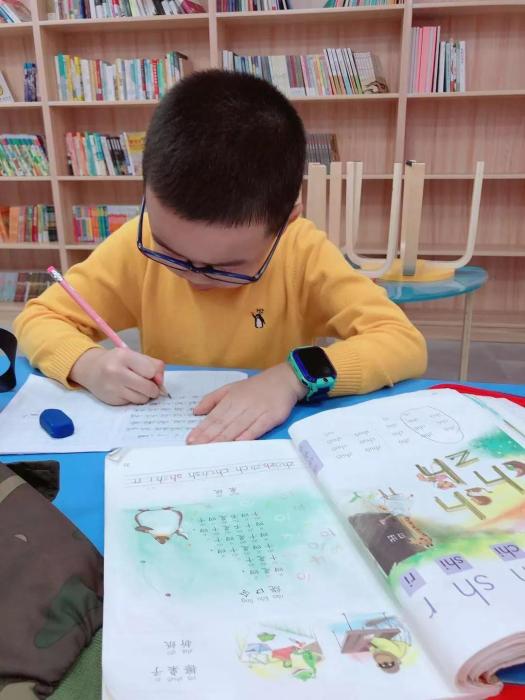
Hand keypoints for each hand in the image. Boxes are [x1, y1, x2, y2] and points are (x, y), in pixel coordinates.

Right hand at [69, 347, 164, 404]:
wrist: (91, 369)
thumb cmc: (117, 361)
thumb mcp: (133, 355)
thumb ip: (152, 365)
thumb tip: (162, 384)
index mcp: (124, 356)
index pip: (151, 370)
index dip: (156, 375)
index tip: (153, 375)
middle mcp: (116, 372)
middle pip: (149, 387)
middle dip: (153, 389)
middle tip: (149, 386)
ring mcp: (113, 388)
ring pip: (143, 398)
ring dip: (145, 395)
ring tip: (137, 388)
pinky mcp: (112, 400)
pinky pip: (133, 403)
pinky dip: (134, 399)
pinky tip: (127, 391)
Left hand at [187, 363, 306, 443]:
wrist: (284, 380)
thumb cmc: (255, 387)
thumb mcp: (231, 388)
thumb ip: (212, 399)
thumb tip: (195, 411)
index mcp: (231, 398)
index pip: (214, 416)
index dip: (202, 429)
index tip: (191, 440)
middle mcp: (242, 405)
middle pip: (223, 423)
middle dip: (209, 436)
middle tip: (196, 447)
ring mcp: (257, 411)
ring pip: (238, 426)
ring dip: (224, 438)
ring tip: (211, 449)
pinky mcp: (271, 416)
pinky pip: (258, 427)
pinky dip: (248, 435)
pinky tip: (238, 443)